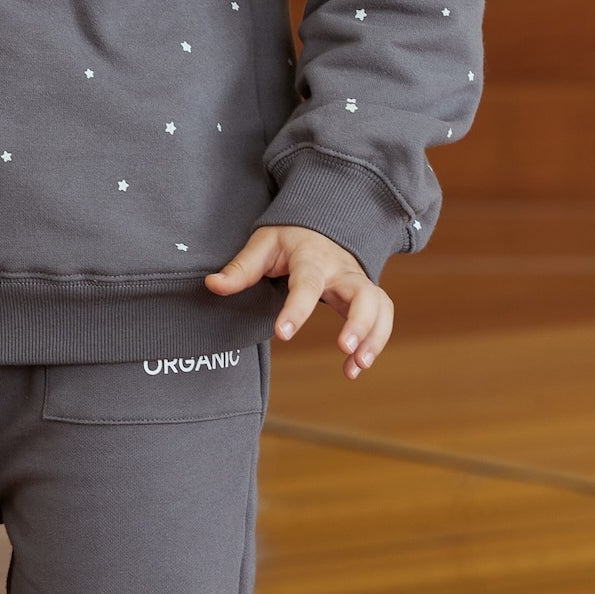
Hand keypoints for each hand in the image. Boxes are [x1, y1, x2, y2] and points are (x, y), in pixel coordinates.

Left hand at [205, 226, 394, 381]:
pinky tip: (355, 367)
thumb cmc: (289, 238)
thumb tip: (212, 285)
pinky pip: (382, 318)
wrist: (321, 226)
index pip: (307, 283)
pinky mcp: (367, 296)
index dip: (297, 308)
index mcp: (312, 258)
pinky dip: (375, 342)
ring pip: (380, 307)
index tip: (283, 333)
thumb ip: (240, 268)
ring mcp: (358, 283)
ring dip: (373, 338)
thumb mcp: (262, 244)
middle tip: (344, 348)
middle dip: (360, 322)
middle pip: (364, 293)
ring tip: (355, 367)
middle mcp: (342, 271)